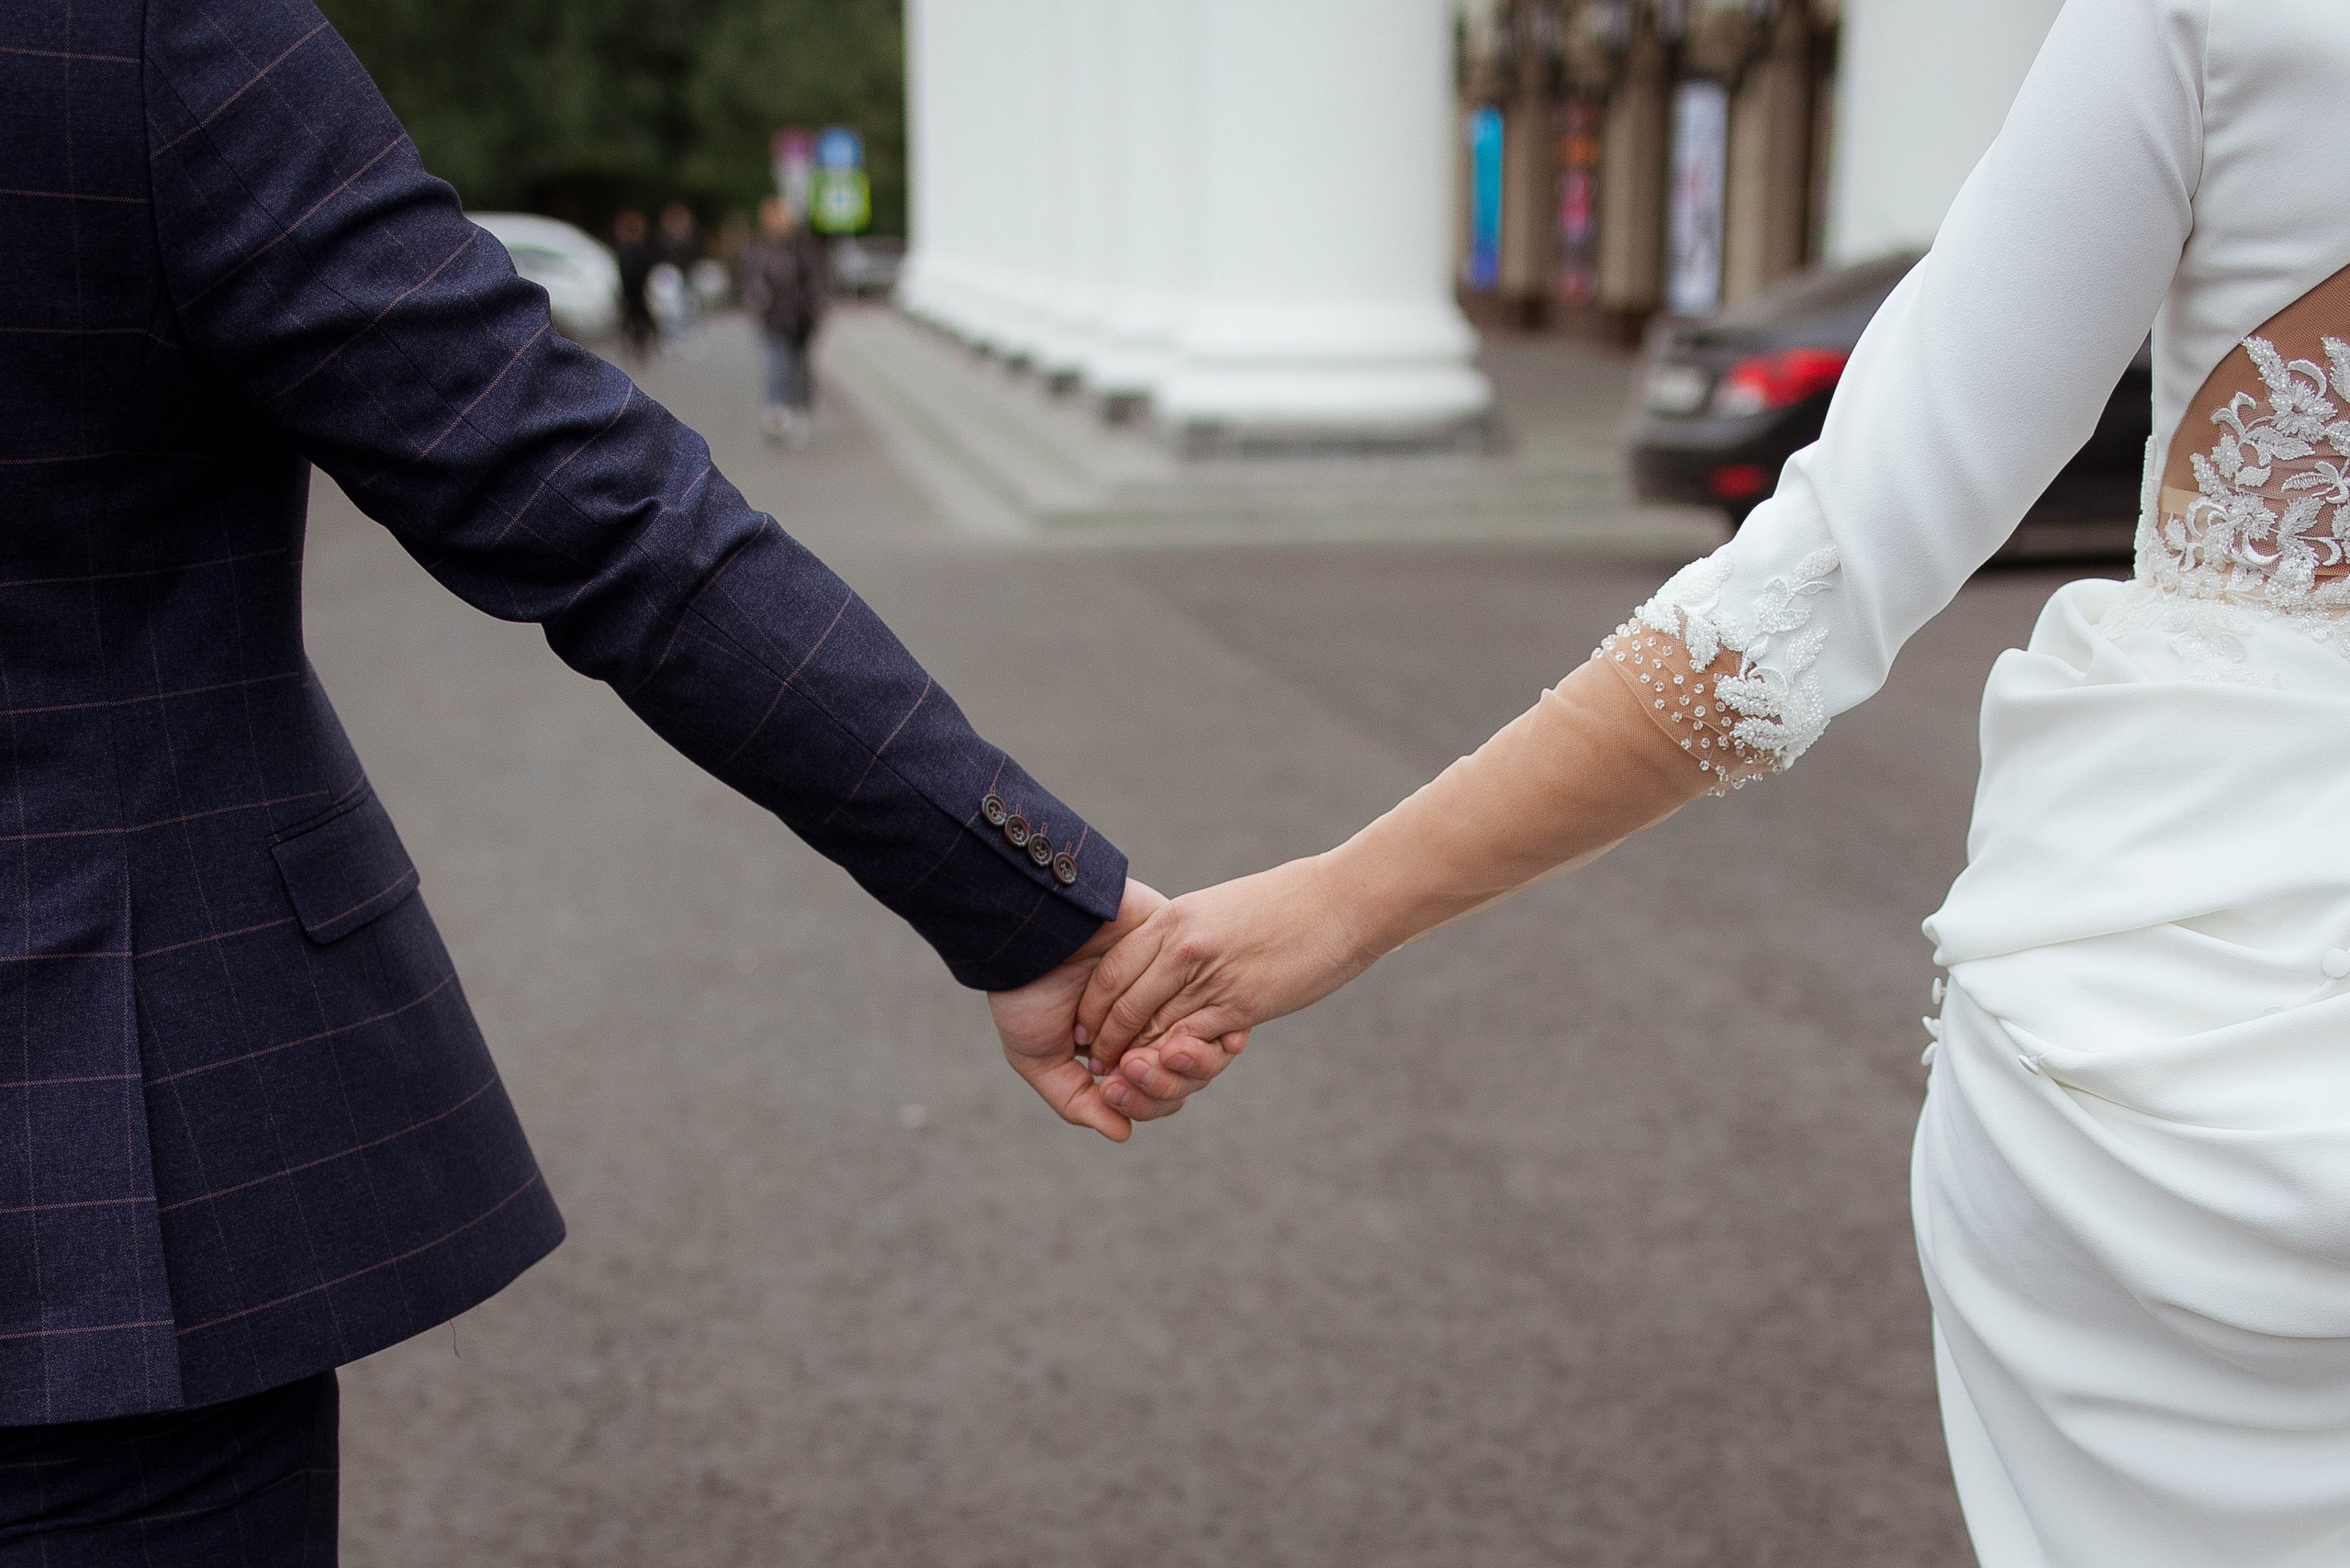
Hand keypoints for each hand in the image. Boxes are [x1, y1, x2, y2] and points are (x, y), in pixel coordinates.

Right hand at [990, 878, 1247, 1140]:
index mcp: (1120, 1050)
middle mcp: (1152, 1025)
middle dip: (1163, 1085)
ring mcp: (1173, 995)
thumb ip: (1077, 1100)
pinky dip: (1210, 1032)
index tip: (1111, 1087)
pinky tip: (1187, 1040)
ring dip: (1184, 1064)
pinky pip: (1218, 1007)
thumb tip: (1123, 1133)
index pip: (1154, 1094)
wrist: (1031, 928)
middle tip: (1129, 1065)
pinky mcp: (1186, 962)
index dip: (1142, 1102)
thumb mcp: (1038, 1057)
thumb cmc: (1025, 991)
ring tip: (1151, 1054)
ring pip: (1207, 1048)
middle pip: (1187, 1078)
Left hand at [1073, 854, 1380, 1070]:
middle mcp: (1181, 947)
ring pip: (1152, 1028)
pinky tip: (1167, 1073)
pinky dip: (1173, 1062)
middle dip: (1107, 1040)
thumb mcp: (1219, 909)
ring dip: (1134, 1059)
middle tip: (1099, 1064)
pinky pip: (1190, 1041)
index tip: (1087, 1029)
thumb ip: (1187, 935)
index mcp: (1172, 919)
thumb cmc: (1285, 904)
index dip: (1094, 1006)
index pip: (1113, 969)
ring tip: (1122, 1078)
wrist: (1339, 903)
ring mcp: (1208, 977)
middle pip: (1124, 1004)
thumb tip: (1166, 959)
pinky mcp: (1237, 1005)